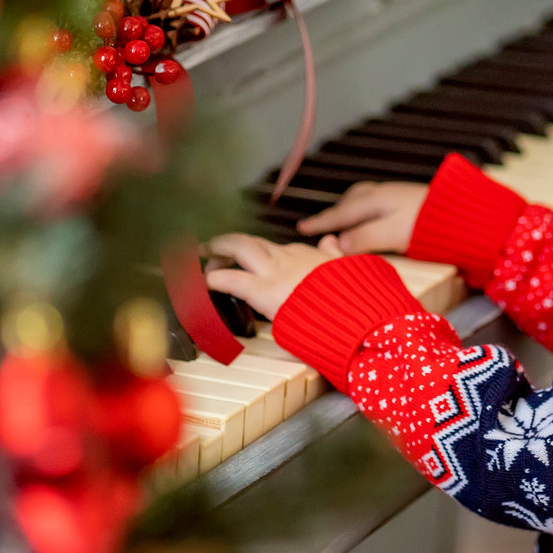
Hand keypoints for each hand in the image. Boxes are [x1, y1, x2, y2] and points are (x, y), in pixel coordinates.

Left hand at [204, 232, 342, 318]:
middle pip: (248, 241)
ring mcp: (273, 272)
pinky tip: (200, 283)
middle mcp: (285, 257)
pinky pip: (230, 279)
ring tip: (197, 259)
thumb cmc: (353, 298)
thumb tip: (330, 240)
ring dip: (215, 251)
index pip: (268, 248)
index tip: (242, 261)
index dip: (252, 253)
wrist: (355, 312)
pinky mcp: (264, 291)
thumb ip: (334, 254)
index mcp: (303, 255)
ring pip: (237, 248)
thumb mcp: (348, 268)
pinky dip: (211, 279)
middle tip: (207, 249)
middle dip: (224, 242)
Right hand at [297, 180, 426, 254]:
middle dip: (335, 212)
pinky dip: (367, 212)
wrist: (462, 214)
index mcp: (374, 200)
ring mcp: (396, 195)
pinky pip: (377, 203)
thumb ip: (363, 238)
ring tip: (346, 222)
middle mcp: (382, 194)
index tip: (302, 228)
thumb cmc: (427, 225)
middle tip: (322, 225)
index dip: (320, 222)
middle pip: (350, 202)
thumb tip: (338, 243)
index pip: (340, 213)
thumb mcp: (390, 234)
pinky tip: (375, 219)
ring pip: (364, 200)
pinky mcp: (409, 202)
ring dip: (351, 210)